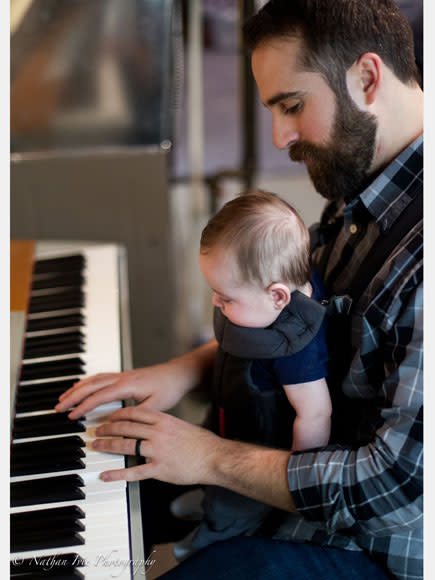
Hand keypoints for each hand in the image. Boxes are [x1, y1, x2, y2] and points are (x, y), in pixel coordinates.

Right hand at [55, 341, 217, 419]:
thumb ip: (135, 415)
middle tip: (58, 407)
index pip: (100, 396)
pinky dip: (87, 383)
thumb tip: (115, 421)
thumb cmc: (169, 388)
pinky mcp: (124, 376)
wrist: (178, 374)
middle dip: (73, 395)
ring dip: (77, 388)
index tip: (72, 416)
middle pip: (91, 384)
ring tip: (64, 397)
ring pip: (94, 379)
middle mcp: (122, 377)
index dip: (84, 406)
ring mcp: (122, 375)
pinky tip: (82, 388)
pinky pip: (100, 377)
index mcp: (128, 384)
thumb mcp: (155, 406)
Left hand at [92, 406, 220, 484]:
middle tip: (98, 430)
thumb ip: (163, 425)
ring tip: (98, 445)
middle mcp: (158, 433)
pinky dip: (117, 473)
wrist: (214, 457)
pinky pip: (134, 471)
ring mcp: (157, 451)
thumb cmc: (201, 443)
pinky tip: (106, 474)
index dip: (118, 414)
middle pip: (126, 427)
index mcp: (163, 420)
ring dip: (108, 446)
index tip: (109, 417)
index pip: (134, 412)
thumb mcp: (180, 425)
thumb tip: (148, 426)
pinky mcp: (159, 469)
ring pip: (126, 446)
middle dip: (108, 429)